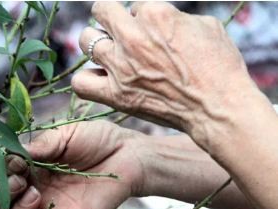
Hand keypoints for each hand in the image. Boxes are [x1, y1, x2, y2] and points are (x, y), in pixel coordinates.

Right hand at [7, 120, 144, 208]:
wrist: (129, 154)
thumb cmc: (98, 140)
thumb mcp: (65, 134)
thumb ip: (41, 145)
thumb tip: (12, 154)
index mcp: (33, 171)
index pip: (4, 180)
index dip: (3, 174)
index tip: (16, 162)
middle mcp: (38, 193)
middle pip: (5, 207)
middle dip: (2, 196)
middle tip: (19, 182)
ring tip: (33, 195)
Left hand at [72, 2, 260, 150]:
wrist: (218, 107)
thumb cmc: (219, 66)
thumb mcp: (204, 26)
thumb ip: (174, 17)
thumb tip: (160, 19)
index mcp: (154, 14)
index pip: (134, 5)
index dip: (142, 17)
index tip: (151, 31)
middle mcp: (132, 37)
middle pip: (101, 11)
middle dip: (111, 18)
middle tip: (120, 32)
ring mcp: (120, 66)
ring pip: (85, 41)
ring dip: (95, 43)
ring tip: (107, 52)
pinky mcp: (116, 94)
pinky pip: (81, 83)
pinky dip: (86, 79)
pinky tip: (98, 78)